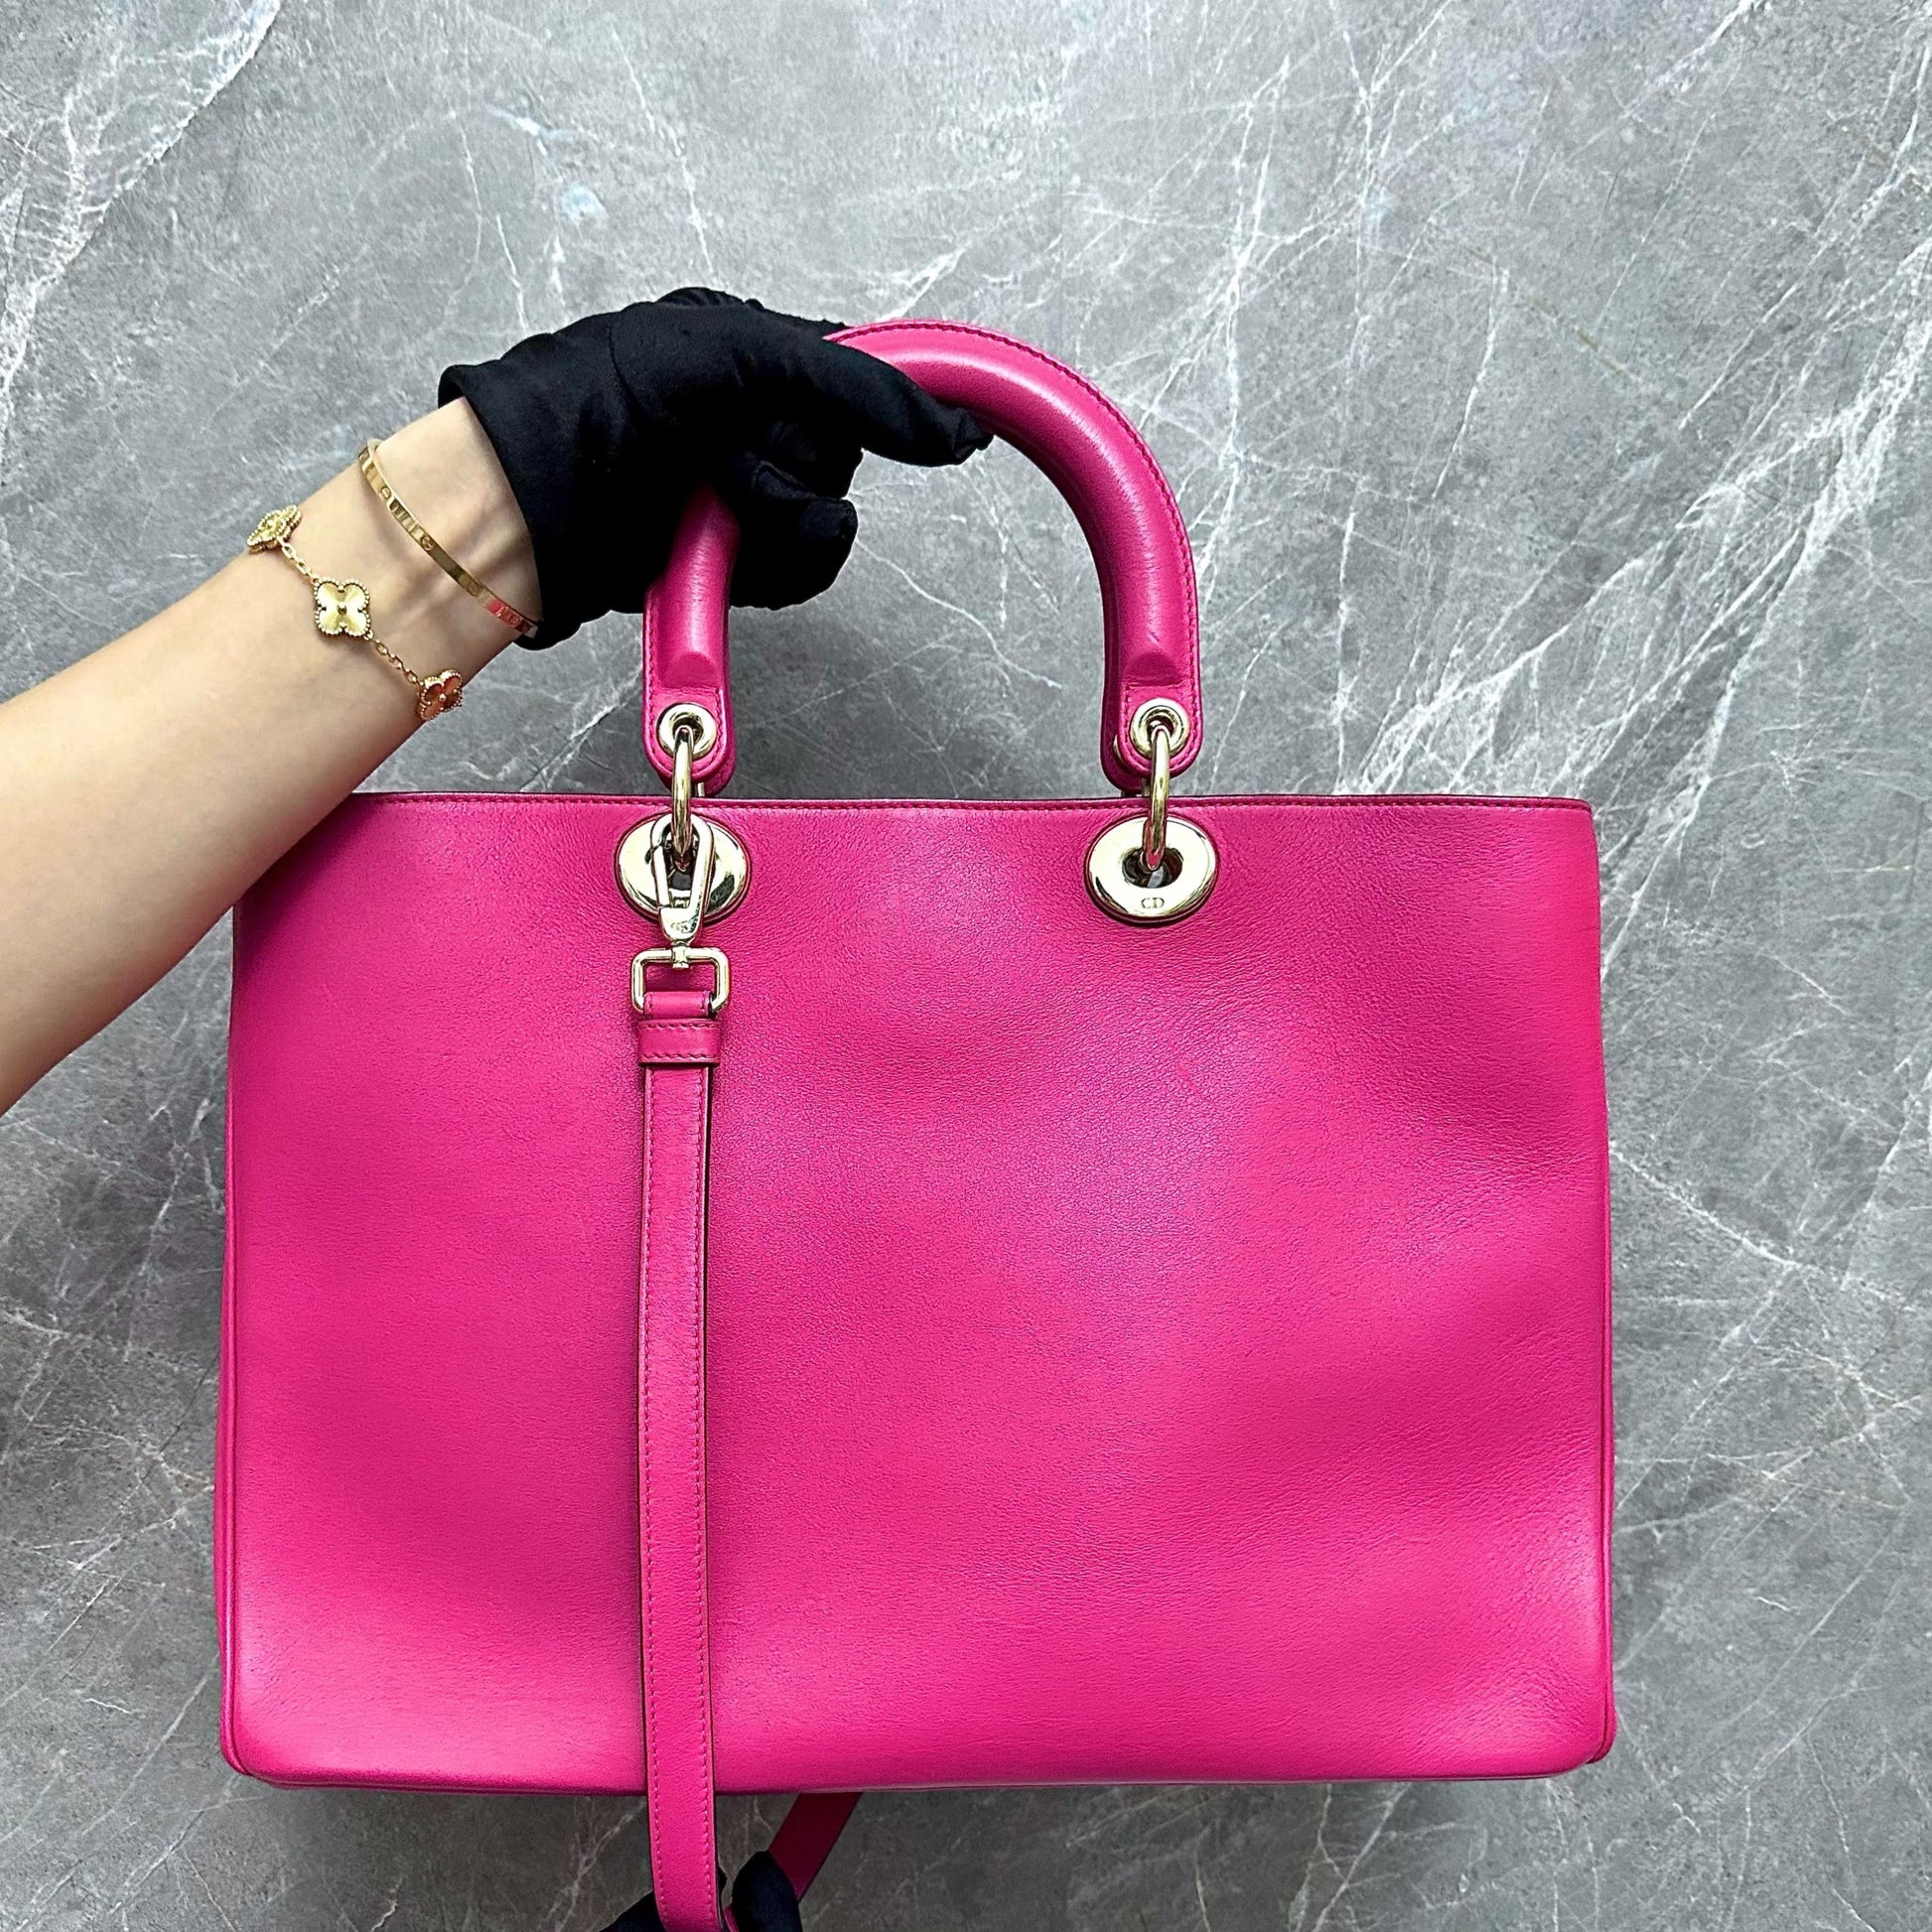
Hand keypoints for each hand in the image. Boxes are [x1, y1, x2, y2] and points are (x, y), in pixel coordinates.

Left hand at [438, 287, 991, 646]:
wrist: (527, 503)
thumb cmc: (600, 401)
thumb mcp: (737, 357)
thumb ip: (852, 384)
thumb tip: (949, 428)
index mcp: (745, 351)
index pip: (856, 374)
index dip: (903, 405)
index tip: (960, 435)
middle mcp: (746, 419)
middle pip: (842, 454)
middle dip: (796, 462)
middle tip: (731, 455)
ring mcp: (737, 495)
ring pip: (826, 523)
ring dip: (780, 521)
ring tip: (716, 504)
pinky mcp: (728, 562)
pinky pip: (798, 572)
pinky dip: (770, 568)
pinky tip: (723, 552)